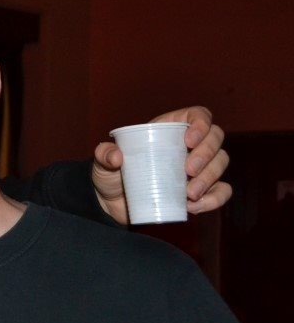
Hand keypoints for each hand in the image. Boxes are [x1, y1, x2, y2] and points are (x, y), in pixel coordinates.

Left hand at [93, 106, 231, 223]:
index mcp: (170, 129)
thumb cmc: (110, 175)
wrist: (111, 204)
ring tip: (189, 194)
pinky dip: (214, 199)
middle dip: (207, 153)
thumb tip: (116, 157)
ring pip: (221, 163)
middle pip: (215, 138)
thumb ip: (103, 154)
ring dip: (211, 178)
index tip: (188, 141)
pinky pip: (221, 191)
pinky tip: (194, 206)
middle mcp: (188, 146)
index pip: (199, 116)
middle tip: (188, 171)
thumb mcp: (102, 162)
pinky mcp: (200, 191)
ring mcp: (197, 168)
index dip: (201, 124)